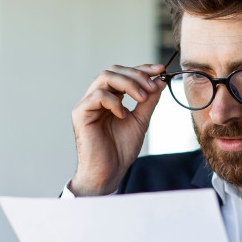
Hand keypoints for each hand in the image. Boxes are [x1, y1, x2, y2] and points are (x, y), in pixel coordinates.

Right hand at [69, 63, 166, 195]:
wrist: (109, 172)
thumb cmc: (121, 149)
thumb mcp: (141, 121)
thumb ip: (148, 101)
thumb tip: (160, 82)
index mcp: (111, 98)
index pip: (124, 74)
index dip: (142, 69)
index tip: (160, 69)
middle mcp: (97, 97)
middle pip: (114, 70)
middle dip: (137, 75)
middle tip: (153, 86)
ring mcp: (87, 104)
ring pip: (105, 77)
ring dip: (128, 84)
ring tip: (142, 98)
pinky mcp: (81, 113)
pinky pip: (97, 95)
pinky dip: (114, 102)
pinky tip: (123, 115)